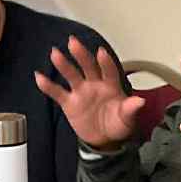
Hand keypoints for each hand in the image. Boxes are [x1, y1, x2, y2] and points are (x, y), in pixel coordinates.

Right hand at [33, 37, 145, 151]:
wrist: (104, 139)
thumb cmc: (118, 124)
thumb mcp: (127, 119)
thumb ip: (131, 109)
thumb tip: (140, 101)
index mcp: (111, 85)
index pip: (108, 70)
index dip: (105, 62)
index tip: (101, 52)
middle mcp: (95, 84)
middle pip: (88, 66)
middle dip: (81, 54)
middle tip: (73, 42)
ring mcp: (81, 92)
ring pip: (71, 75)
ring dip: (63, 64)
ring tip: (55, 54)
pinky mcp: (69, 102)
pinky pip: (57, 92)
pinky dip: (48, 85)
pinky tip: (39, 76)